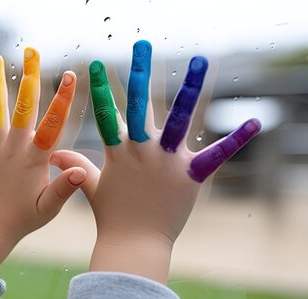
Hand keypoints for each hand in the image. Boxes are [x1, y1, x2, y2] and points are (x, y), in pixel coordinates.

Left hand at [0, 47, 86, 271]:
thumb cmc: (25, 218)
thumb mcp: (50, 207)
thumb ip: (65, 187)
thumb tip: (78, 170)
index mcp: (35, 158)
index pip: (52, 123)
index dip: (63, 99)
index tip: (69, 76)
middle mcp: (14, 148)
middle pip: (24, 106)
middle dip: (30, 76)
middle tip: (33, 51)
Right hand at [51, 40, 260, 282]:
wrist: (134, 245)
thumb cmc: (112, 217)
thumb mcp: (90, 187)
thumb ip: (76, 165)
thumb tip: (53, 154)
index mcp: (119, 152)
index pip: (107, 113)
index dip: (103, 88)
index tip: (98, 63)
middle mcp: (142, 151)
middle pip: (141, 105)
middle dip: (140, 73)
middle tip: (141, 45)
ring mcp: (166, 162)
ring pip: (179, 118)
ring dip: (189, 89)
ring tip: (199, 62)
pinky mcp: (190, 176)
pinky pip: (216, 154)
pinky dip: (236, 139)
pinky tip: (255, 121)